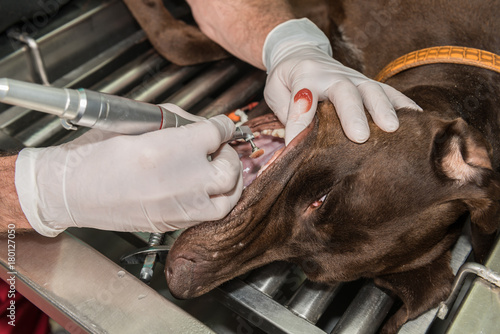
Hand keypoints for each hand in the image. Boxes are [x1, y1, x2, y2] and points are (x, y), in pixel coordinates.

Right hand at [15, 107, 242, 236]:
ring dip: (229, 181)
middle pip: (230, 166)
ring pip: (228, 195)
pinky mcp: (176, 223)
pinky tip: (206, 190)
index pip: (217, 132)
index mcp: (177, 148)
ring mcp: (184, 206)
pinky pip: (211, 214)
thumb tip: (198, 124)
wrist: (73, 191)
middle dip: (229, 153)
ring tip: (219, 171)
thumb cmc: (96, 155)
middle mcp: (187, 179)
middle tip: (219, 148)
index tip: (222, 126)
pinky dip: (217, 200)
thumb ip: (175, 121)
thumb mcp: (137, 124)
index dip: (222, 126)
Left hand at [263, 18, 420, 144]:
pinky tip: (416, 120)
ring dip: (383, 109)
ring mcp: (354, 78)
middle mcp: (333, 74)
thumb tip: (294, 143)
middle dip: (353, 114)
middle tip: (360, 137)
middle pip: (345, 91)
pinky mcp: (368, 84)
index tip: (295, 144)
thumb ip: (285, 112)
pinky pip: (389, 91)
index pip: (302, 98)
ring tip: (393, 129)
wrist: (303, 54)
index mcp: (305, 76)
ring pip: (371, 89)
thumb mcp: (275, 91)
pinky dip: (403, 104)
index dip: (299, 121)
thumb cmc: (288, 78)